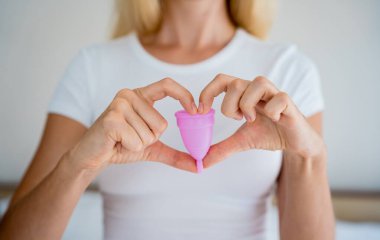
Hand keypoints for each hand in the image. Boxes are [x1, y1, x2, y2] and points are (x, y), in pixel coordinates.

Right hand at [66, 78, 197, 172]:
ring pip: (150, 134)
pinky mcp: (111, 120)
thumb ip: (175, 154)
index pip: (167, 85)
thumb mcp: (152, 147)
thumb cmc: (121, 146)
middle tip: (131, 137)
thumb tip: (199, 166)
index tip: (196, 111)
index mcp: (140, 95)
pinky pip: (137, 141)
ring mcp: (119, 105)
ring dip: (139, 144)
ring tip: (123, 140)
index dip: (184, 95)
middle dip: (150, 139)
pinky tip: (117, 143)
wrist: (93, 156)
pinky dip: (130, 148)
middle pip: (162, 123)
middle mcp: (129, 95)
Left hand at [198, 74, 324, 166]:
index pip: (221, 80)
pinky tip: (274, 120)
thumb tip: (201, 163)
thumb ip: (221, 149)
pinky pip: (279, 98)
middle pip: (235, 83)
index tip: (202, 111)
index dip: (208, 91)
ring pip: (256, 83)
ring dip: (249, 105)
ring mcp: (274, 93)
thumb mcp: (241, 142)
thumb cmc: (268, 134)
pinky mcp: (290, 102)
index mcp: (244, 94)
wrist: (295, 143)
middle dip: (230, 106)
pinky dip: (272, 111)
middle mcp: (257, 89)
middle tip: (238, 119)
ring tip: (253, 119)